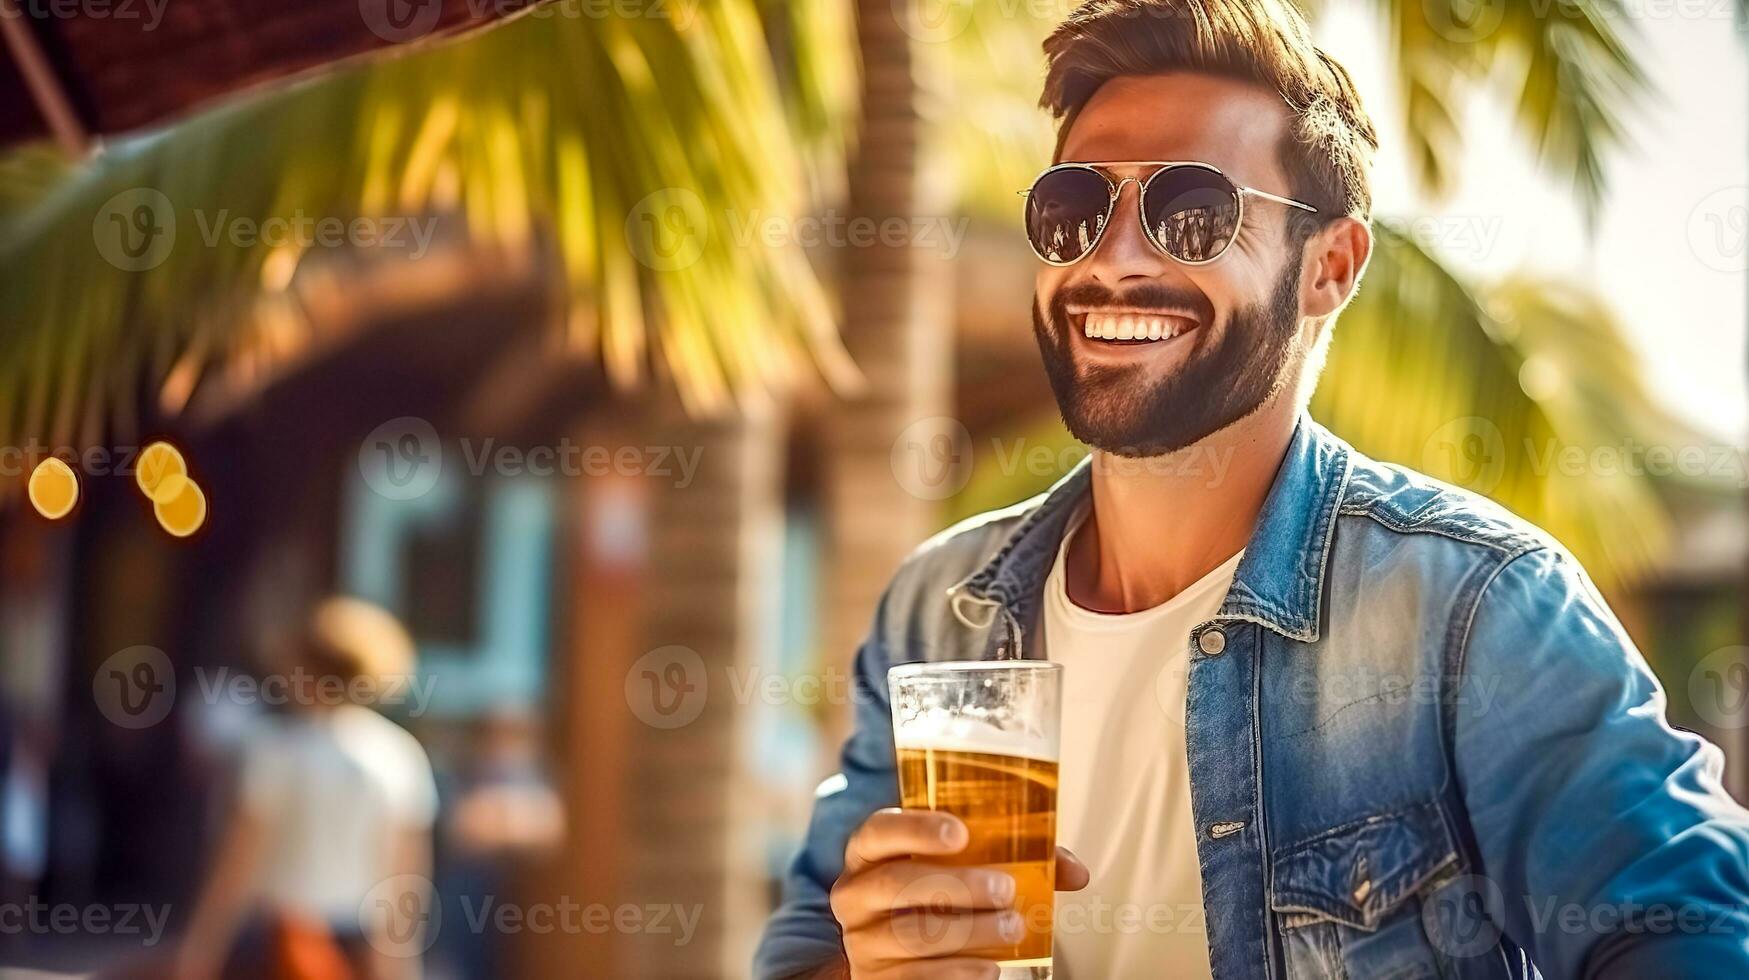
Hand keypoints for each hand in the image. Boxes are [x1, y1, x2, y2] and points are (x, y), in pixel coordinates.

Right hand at [828, 808, 1088, 978]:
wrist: (895, 956)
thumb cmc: (932, 898)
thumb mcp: (958, 870)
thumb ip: (1012, 860)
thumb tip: (1075, 872)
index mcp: (869, 852)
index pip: (879, 829)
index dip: (916, 828)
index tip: (961, 832)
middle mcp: (855, 893)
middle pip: (896, 883)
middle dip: (956, 885)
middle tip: (1005, 889)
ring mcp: (862, 941)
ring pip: (911, 934)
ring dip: (969, 931)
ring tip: (1012, 928)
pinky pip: (914, 978)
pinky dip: (957, 973)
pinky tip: (990, 969)